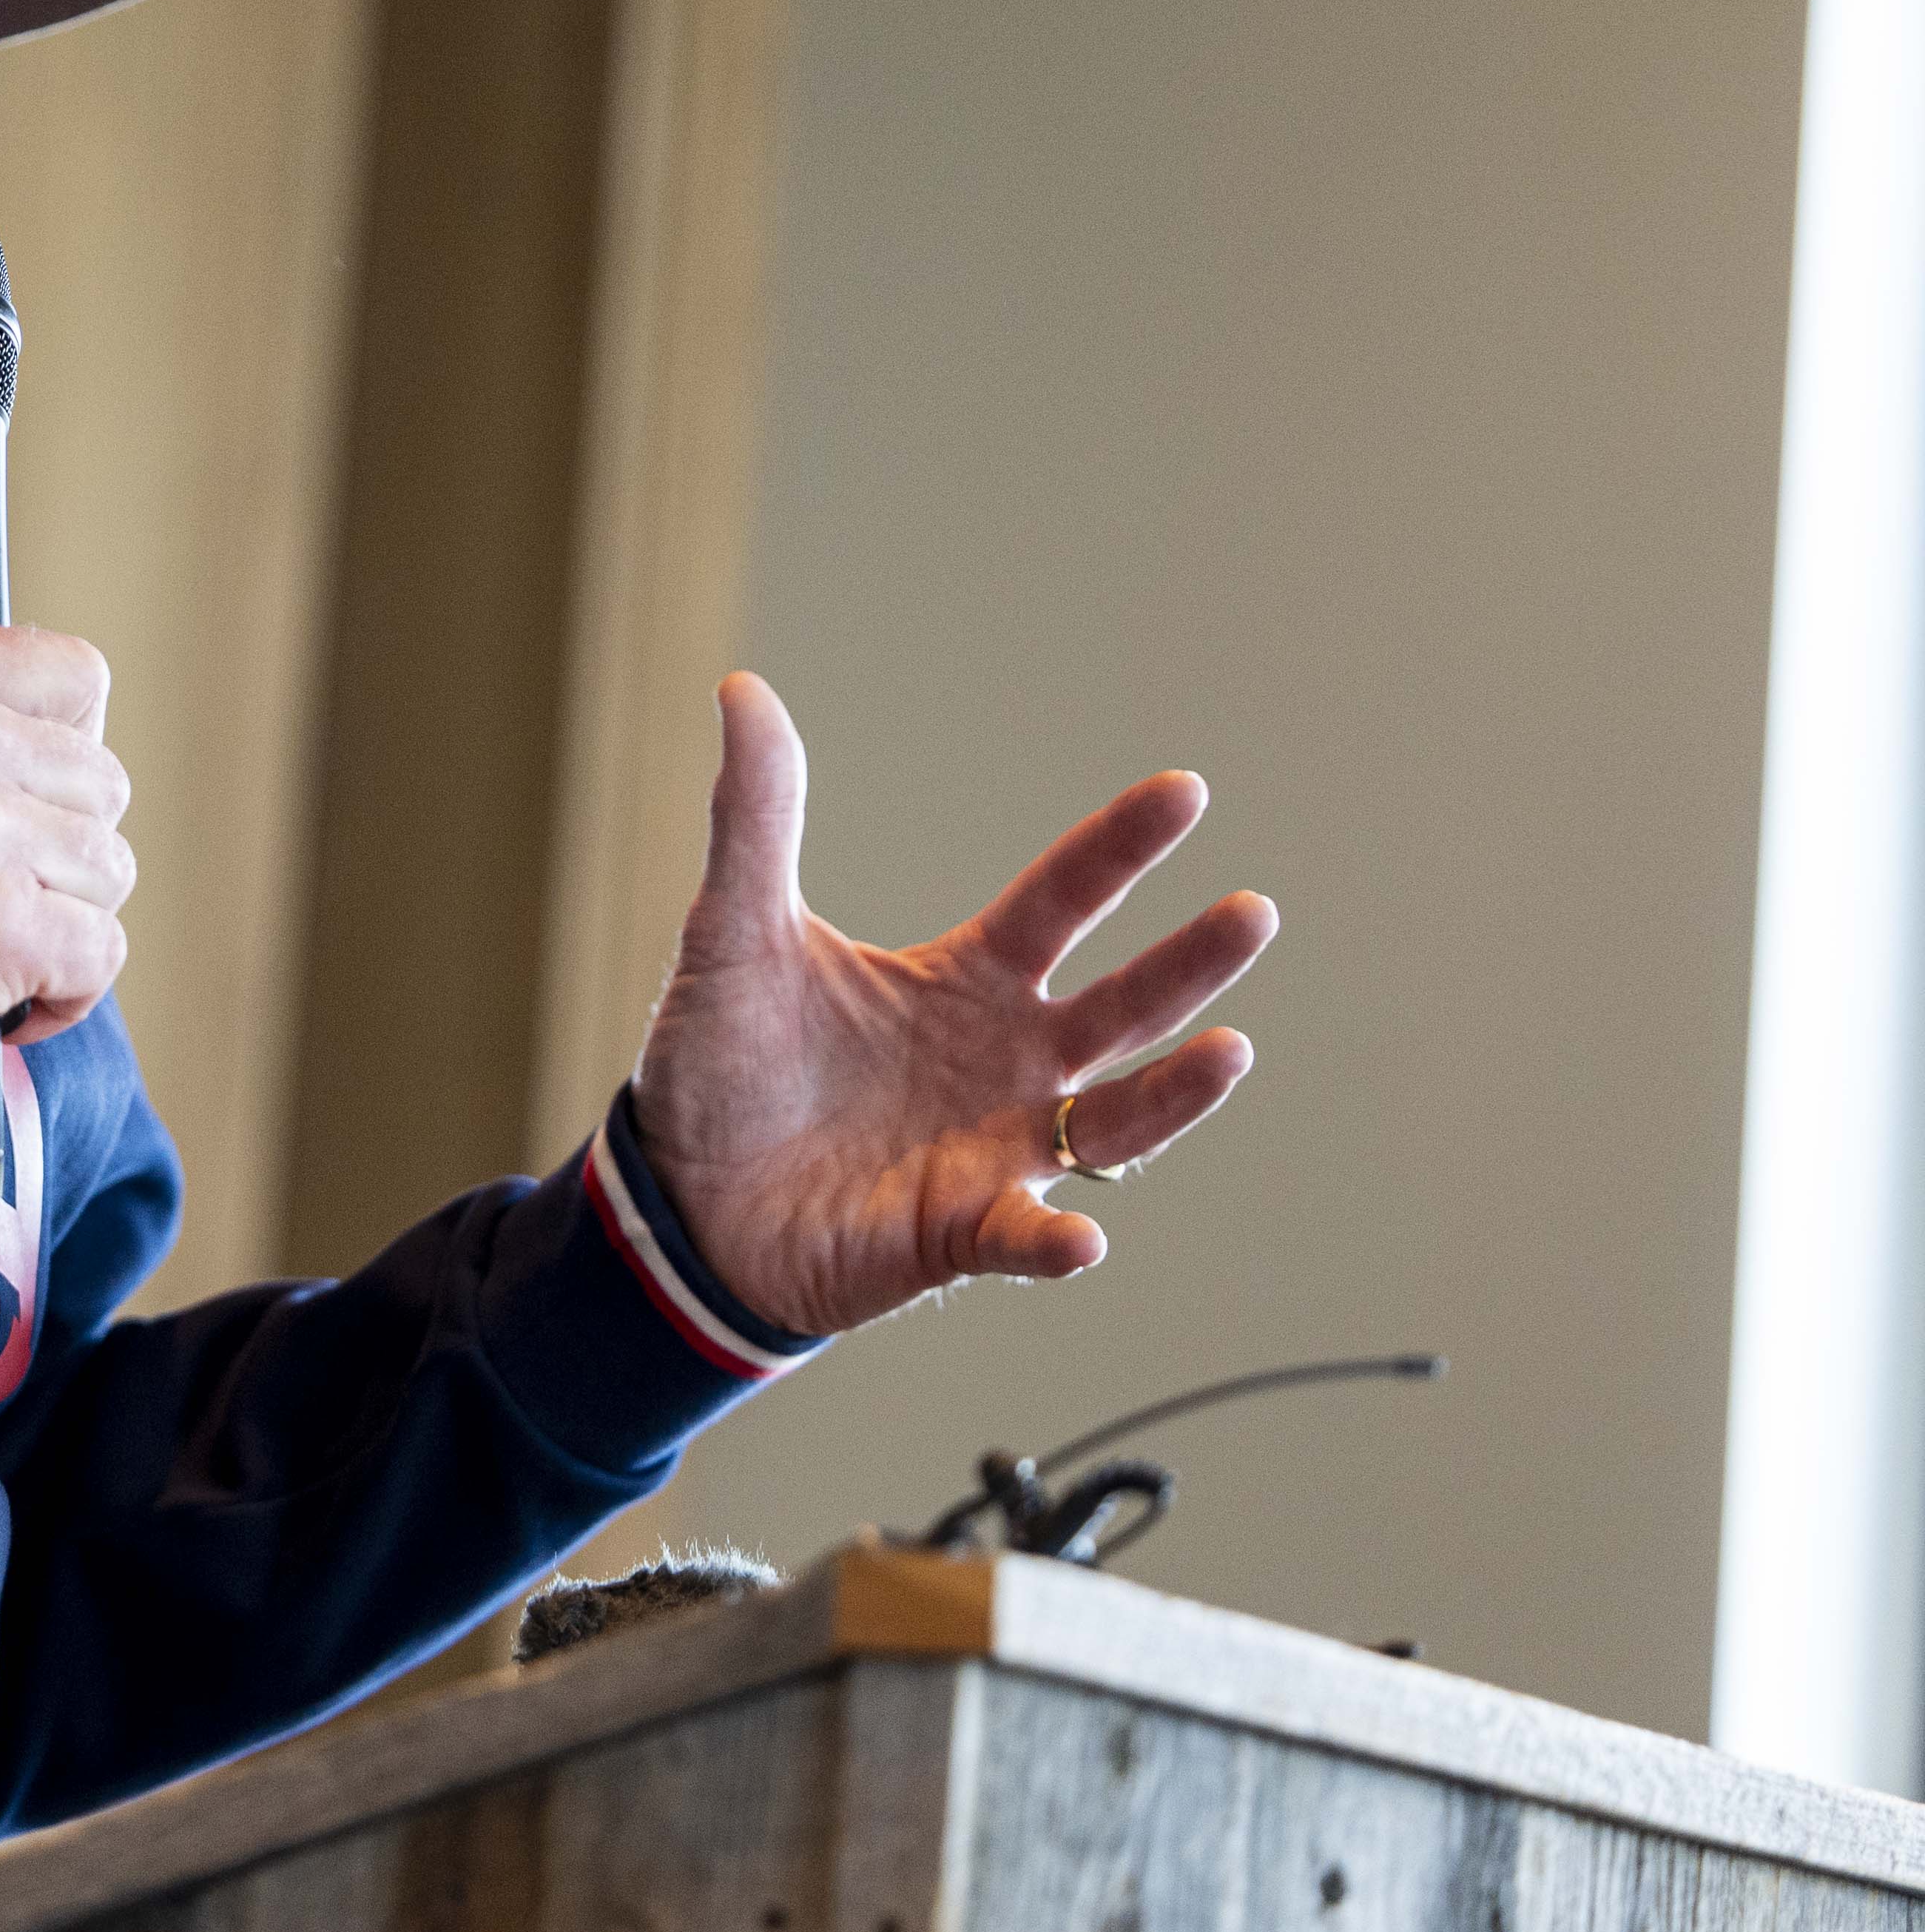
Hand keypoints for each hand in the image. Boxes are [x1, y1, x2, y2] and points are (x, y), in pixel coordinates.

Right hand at [0, 625, 135, 1125]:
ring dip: (62, 922)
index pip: (74, 675)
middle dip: (60, 852)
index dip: (72, 745)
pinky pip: (100, 950)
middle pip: (100, 784)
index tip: (39, 797)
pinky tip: (7, 1006)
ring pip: (107, 869)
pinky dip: (66, 992)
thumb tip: (47, 750)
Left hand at [631, 674, 1273, 1336]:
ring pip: (1113, 1122)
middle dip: (1190, 962)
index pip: (1063, 899)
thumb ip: (756, 818)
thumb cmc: (720, 1061)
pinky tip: (1084, 1237)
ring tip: (1231, 1051)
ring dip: (1174, 1095)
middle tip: (1254, 911)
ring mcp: (993, 1148)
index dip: (1122, 846)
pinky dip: (1055, 1241)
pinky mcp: (954, 1230)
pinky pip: (1024, 1238)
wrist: (677, 1192)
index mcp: (965, 980)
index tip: (1186, 790)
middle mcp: (1003, 1061)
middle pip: (1122, 1005)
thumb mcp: (734, 930)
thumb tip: (743, 689)